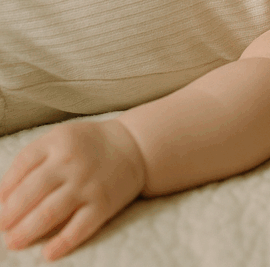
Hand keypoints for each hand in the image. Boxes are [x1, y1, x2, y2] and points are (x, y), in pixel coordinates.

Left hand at [0, 119, 145, 260]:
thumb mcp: (61, 138)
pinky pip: (80, 228)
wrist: (134, 145)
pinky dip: (63, 242)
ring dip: (28, 230)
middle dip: (11, 214)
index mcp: (58, 141)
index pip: (22, 165)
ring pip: (50, 212)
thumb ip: (34, 159)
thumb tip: (3, 195)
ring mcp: (87, 184)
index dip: (5, 188)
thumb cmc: (89, 144)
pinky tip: (49, 253)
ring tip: (14, 242)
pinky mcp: (103, 204)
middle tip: (1, 227)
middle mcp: (71, 162)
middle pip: (32, 191)